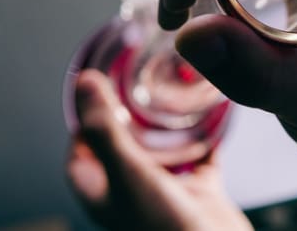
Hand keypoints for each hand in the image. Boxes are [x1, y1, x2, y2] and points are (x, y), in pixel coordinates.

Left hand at [66, 69, 252, 230]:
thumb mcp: (128, 171)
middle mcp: (131, 189)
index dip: (87, 114)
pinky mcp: (200, 190)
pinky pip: (203, 155)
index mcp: (102, 189)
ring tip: (177, 92)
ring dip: (169, 123)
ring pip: (164, 148)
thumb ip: (106, 128)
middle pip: (124, 142)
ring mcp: (167, 190)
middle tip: (141, 80)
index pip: (82, 144)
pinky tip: (215, 116)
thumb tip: (84, 83)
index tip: (100, 84)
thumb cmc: (163, 227)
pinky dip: (207, 136)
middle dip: (132, 111)